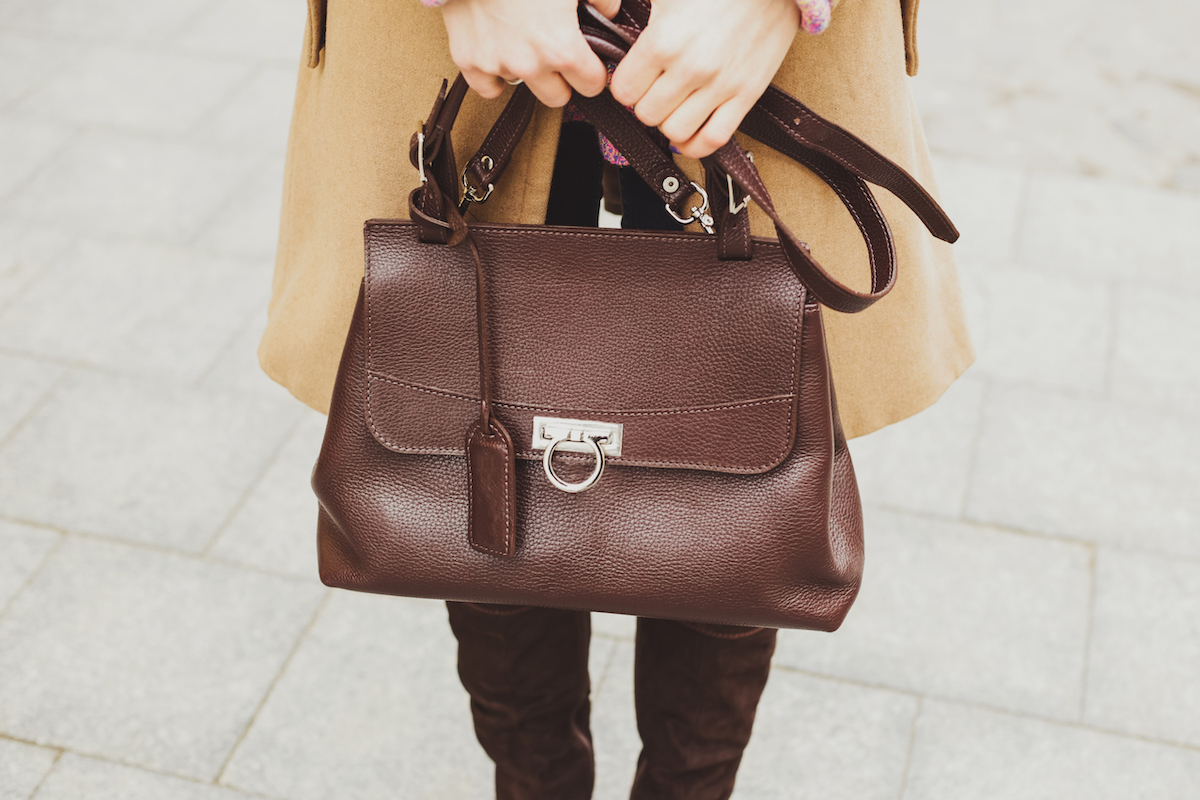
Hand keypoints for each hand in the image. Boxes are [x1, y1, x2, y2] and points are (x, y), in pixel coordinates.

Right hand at [441, 0, 621, 106]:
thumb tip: (610, 13)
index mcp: (562, 49)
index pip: (592, 85)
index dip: (593, 71)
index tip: (588, 61)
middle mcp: (530, 65)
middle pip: (558, 97)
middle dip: (561, 79)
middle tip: (554, 52)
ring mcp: (497, 65)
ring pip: (522, 88)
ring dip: (526, 71)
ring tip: (523, 39)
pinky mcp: (468, 60)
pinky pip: (488, 87)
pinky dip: (494, 75)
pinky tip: (500, 53)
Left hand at [609, 0, 811, 157]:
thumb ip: (638, 17)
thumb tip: (613, 30)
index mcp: (663, 40)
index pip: (623, 91)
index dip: (624, 86)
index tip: (632, 79)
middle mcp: (689, 67)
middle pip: (647, 114)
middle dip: (645, 103)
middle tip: (654, 90)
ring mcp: (719, 85)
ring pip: (675, 132)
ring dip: (669, 122)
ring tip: (674, 106)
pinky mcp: (746, 94)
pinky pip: (713, 139)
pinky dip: (696, 144)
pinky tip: (690, 133)